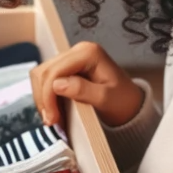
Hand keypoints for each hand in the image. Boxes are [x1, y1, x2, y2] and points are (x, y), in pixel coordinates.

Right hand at [30, 42, 144, 127]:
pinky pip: (47, 81)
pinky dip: (46, 97)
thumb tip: (57, 85)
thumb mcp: (106, 99)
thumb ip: (83, 90)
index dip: (48, 95)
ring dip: (42, 98)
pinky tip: (54, 111)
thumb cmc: (122, 101)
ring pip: (41, 76)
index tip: (52, 118)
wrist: (130, 104)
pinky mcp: (66, 69)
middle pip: (44, 71)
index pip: (56, 71)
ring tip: (52, 118)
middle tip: (51, 121)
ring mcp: (70, 59)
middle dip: (43, 98)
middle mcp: (76, 51)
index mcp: (88, 53)